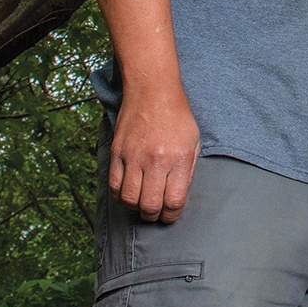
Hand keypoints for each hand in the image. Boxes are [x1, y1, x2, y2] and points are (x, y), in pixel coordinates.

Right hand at [108, 86, 201, 223]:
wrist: (153, 90)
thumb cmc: (177, 116)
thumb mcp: (194, 143)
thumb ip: (187, 172)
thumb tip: (176, 197)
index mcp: (178, 158)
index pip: (173, 201)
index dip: (171, 215)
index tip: (170, 216)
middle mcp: (155, 159)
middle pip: (150, 205)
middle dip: (153, 215)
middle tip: (155, 213)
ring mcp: (133, 156)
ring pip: (129, 199)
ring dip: (135, 207)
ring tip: (141, 204)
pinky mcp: (117, 151)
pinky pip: (114, 184)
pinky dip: (119, 195)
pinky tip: (127, 193)